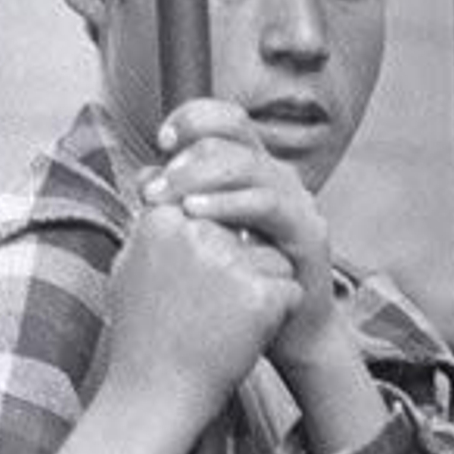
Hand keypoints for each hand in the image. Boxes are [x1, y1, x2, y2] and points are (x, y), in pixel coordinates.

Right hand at [106, 197, 300, 440]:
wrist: (156, 392)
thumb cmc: (144, 336)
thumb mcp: (131, 267)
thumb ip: (151, 226)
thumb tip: (158, 194)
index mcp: (162, 218)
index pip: (215, 212)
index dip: (217, 253)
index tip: (200, 285)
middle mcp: (196, 231)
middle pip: (249, 235)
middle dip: (244, 268)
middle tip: (213, 310)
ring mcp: (229, 262)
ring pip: (276, 260)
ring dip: (265, 291)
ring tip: (227, 323)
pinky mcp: (260, 294)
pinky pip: (291, 291)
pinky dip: (279, 315)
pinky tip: (247, 335)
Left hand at [142, 99, 340, 374]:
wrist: (288, 334)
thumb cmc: (242, 287)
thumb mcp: (203, 237)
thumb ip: (176, 205)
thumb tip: (145, 179)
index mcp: (252, 170)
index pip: (223, 119)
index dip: (190, 119)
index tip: (160, 145)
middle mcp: (277, 177)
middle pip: (234, 133)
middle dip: (187, 154)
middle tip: (156, 190)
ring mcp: (296, 202)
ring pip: (248, 163)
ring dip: (201, 176)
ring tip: (174, 203)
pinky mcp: (308, 232)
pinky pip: (268, 203)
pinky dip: (229, 203)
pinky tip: (199, 214)